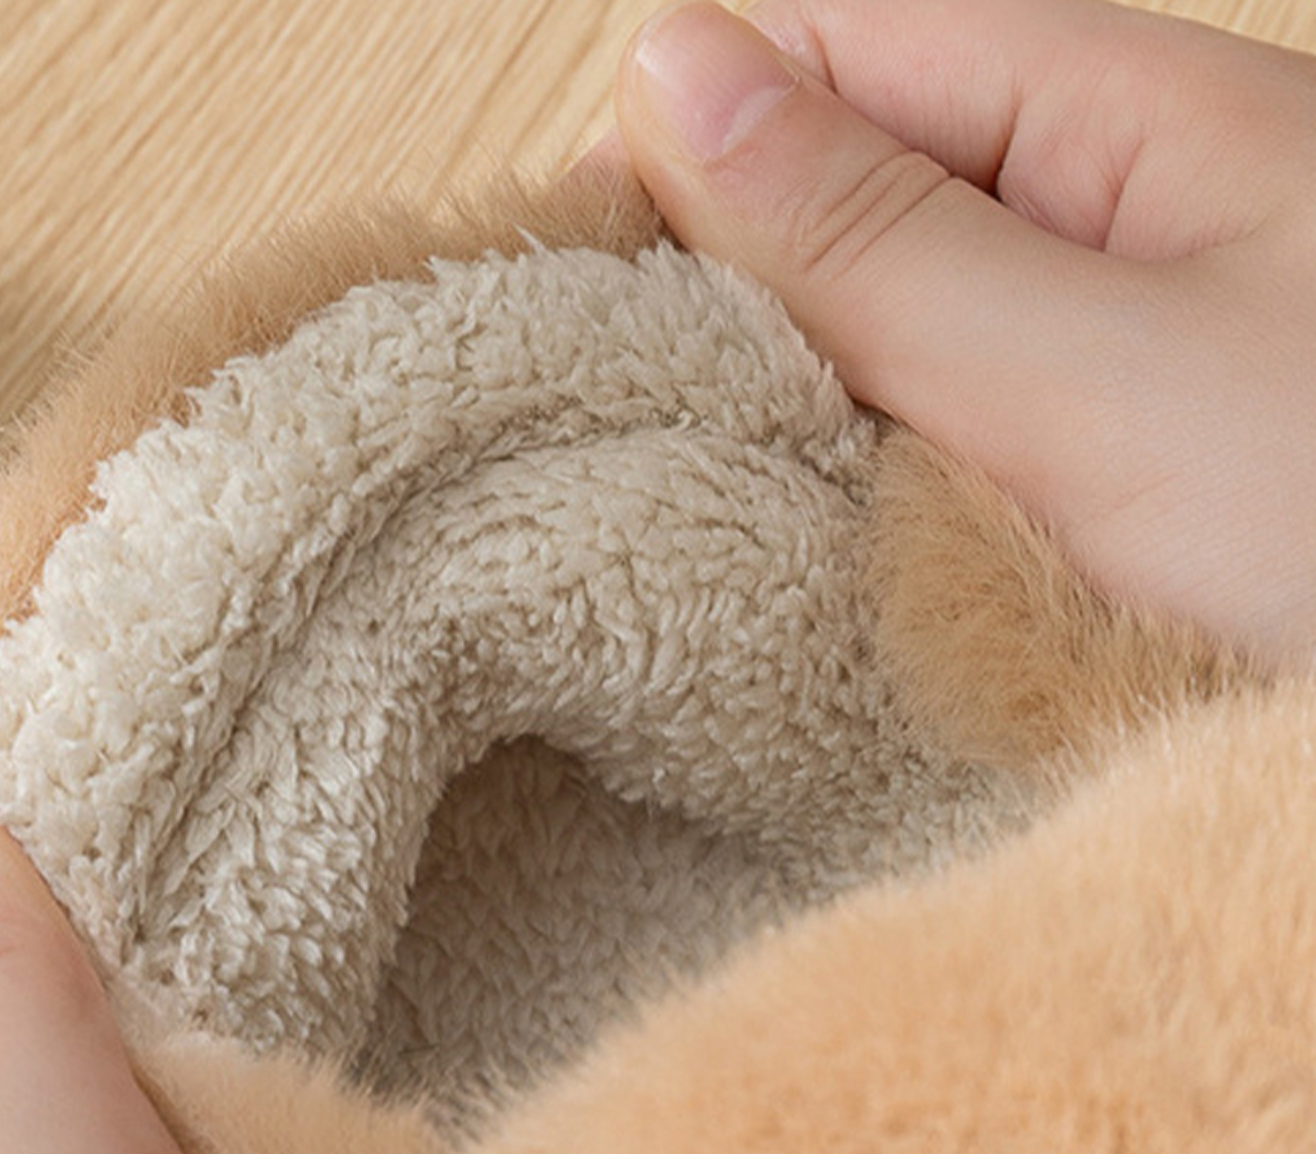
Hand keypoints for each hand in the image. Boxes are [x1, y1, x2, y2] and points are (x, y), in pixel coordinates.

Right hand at [615, 0, 1315, 667]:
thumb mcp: (1091, 376)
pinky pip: (911, 435)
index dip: (686, 152)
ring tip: (722, 511)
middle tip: (653, 436)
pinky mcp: (1073, 466)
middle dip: (723, 295)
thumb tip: (668, 73)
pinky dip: (845, 488)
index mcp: (1112, 120)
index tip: (592, 303)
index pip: (824, 49)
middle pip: (833, 184)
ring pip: (859, 324)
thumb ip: (872, 229)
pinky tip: (812, 554)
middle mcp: (1093, 212)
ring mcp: (1081, 346)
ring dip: (779, 409)